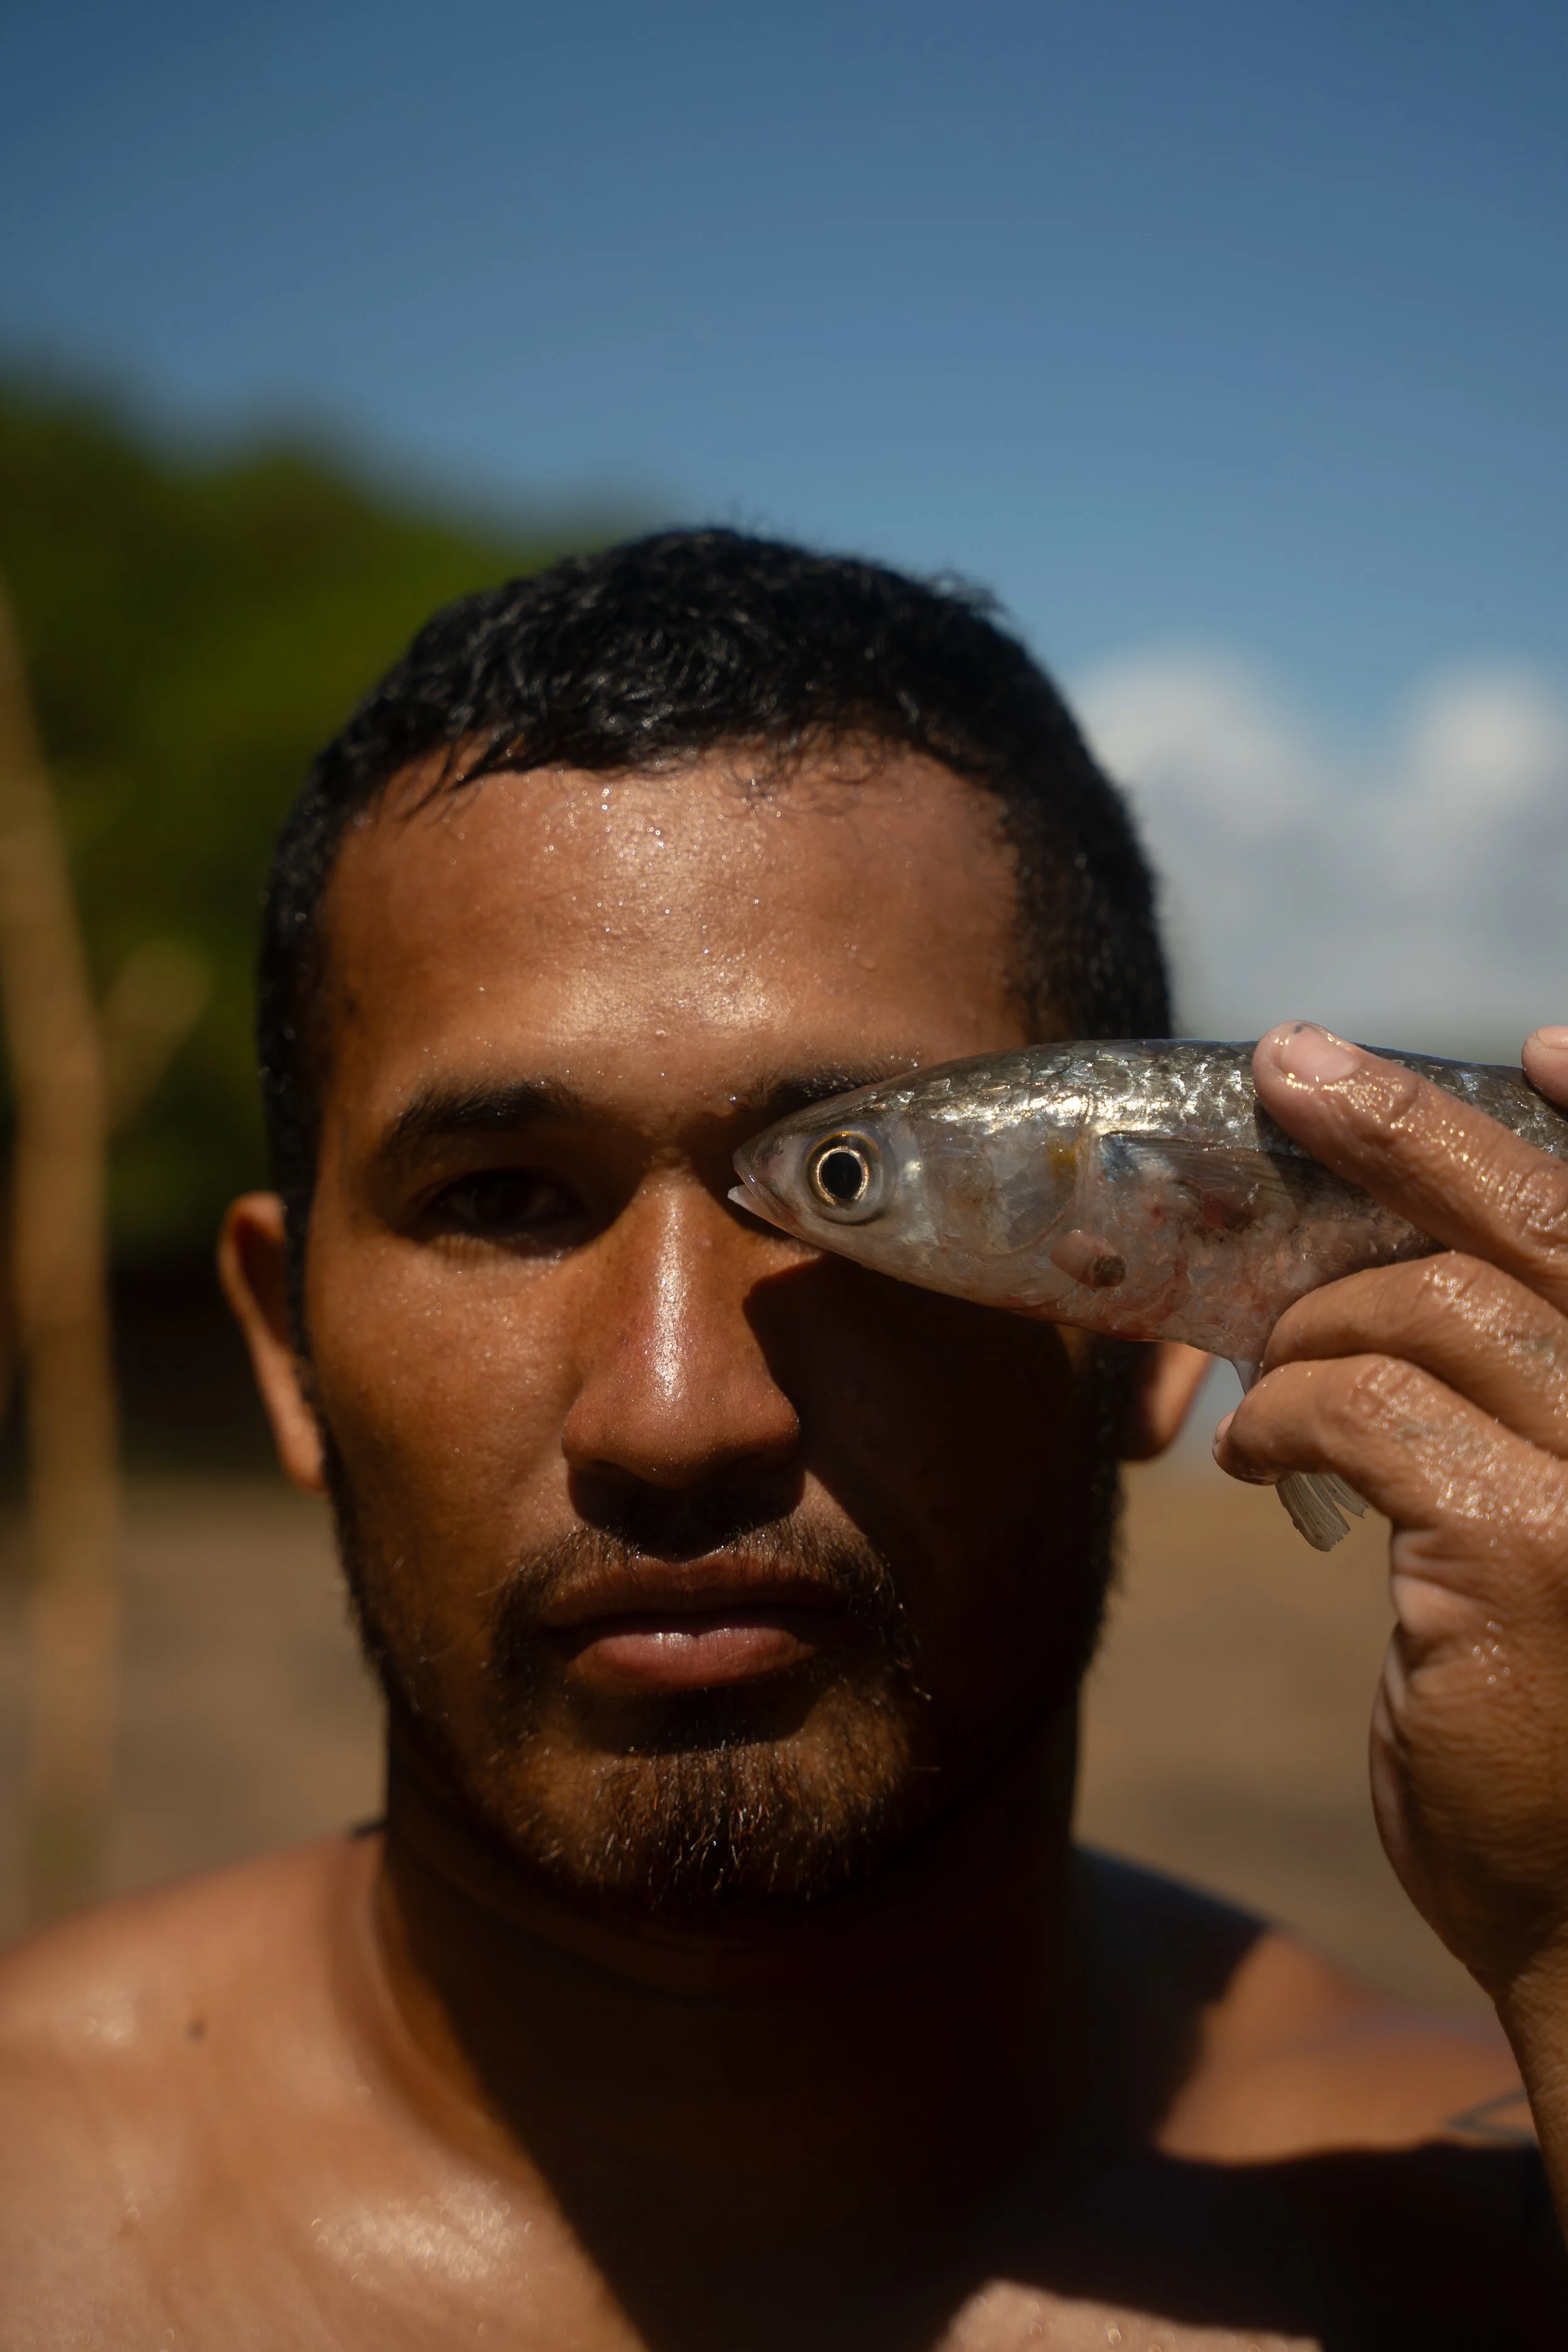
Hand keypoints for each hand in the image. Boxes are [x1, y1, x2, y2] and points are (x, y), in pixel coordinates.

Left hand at [1214, 1022, 1567, 2022]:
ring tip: (1266, 1380)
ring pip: (1427, 1310)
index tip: (1546, 1042)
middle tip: (1294, 1062)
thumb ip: (1533, 1405)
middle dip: (1410, 1128)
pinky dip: (1285, 1411)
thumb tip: (1414, 1274)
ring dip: (1313, 1327)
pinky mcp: (1526, 1550)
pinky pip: (1358, 1408)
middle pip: (1547, 1226)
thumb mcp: (1567, 1543)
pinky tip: (1252, 1458)